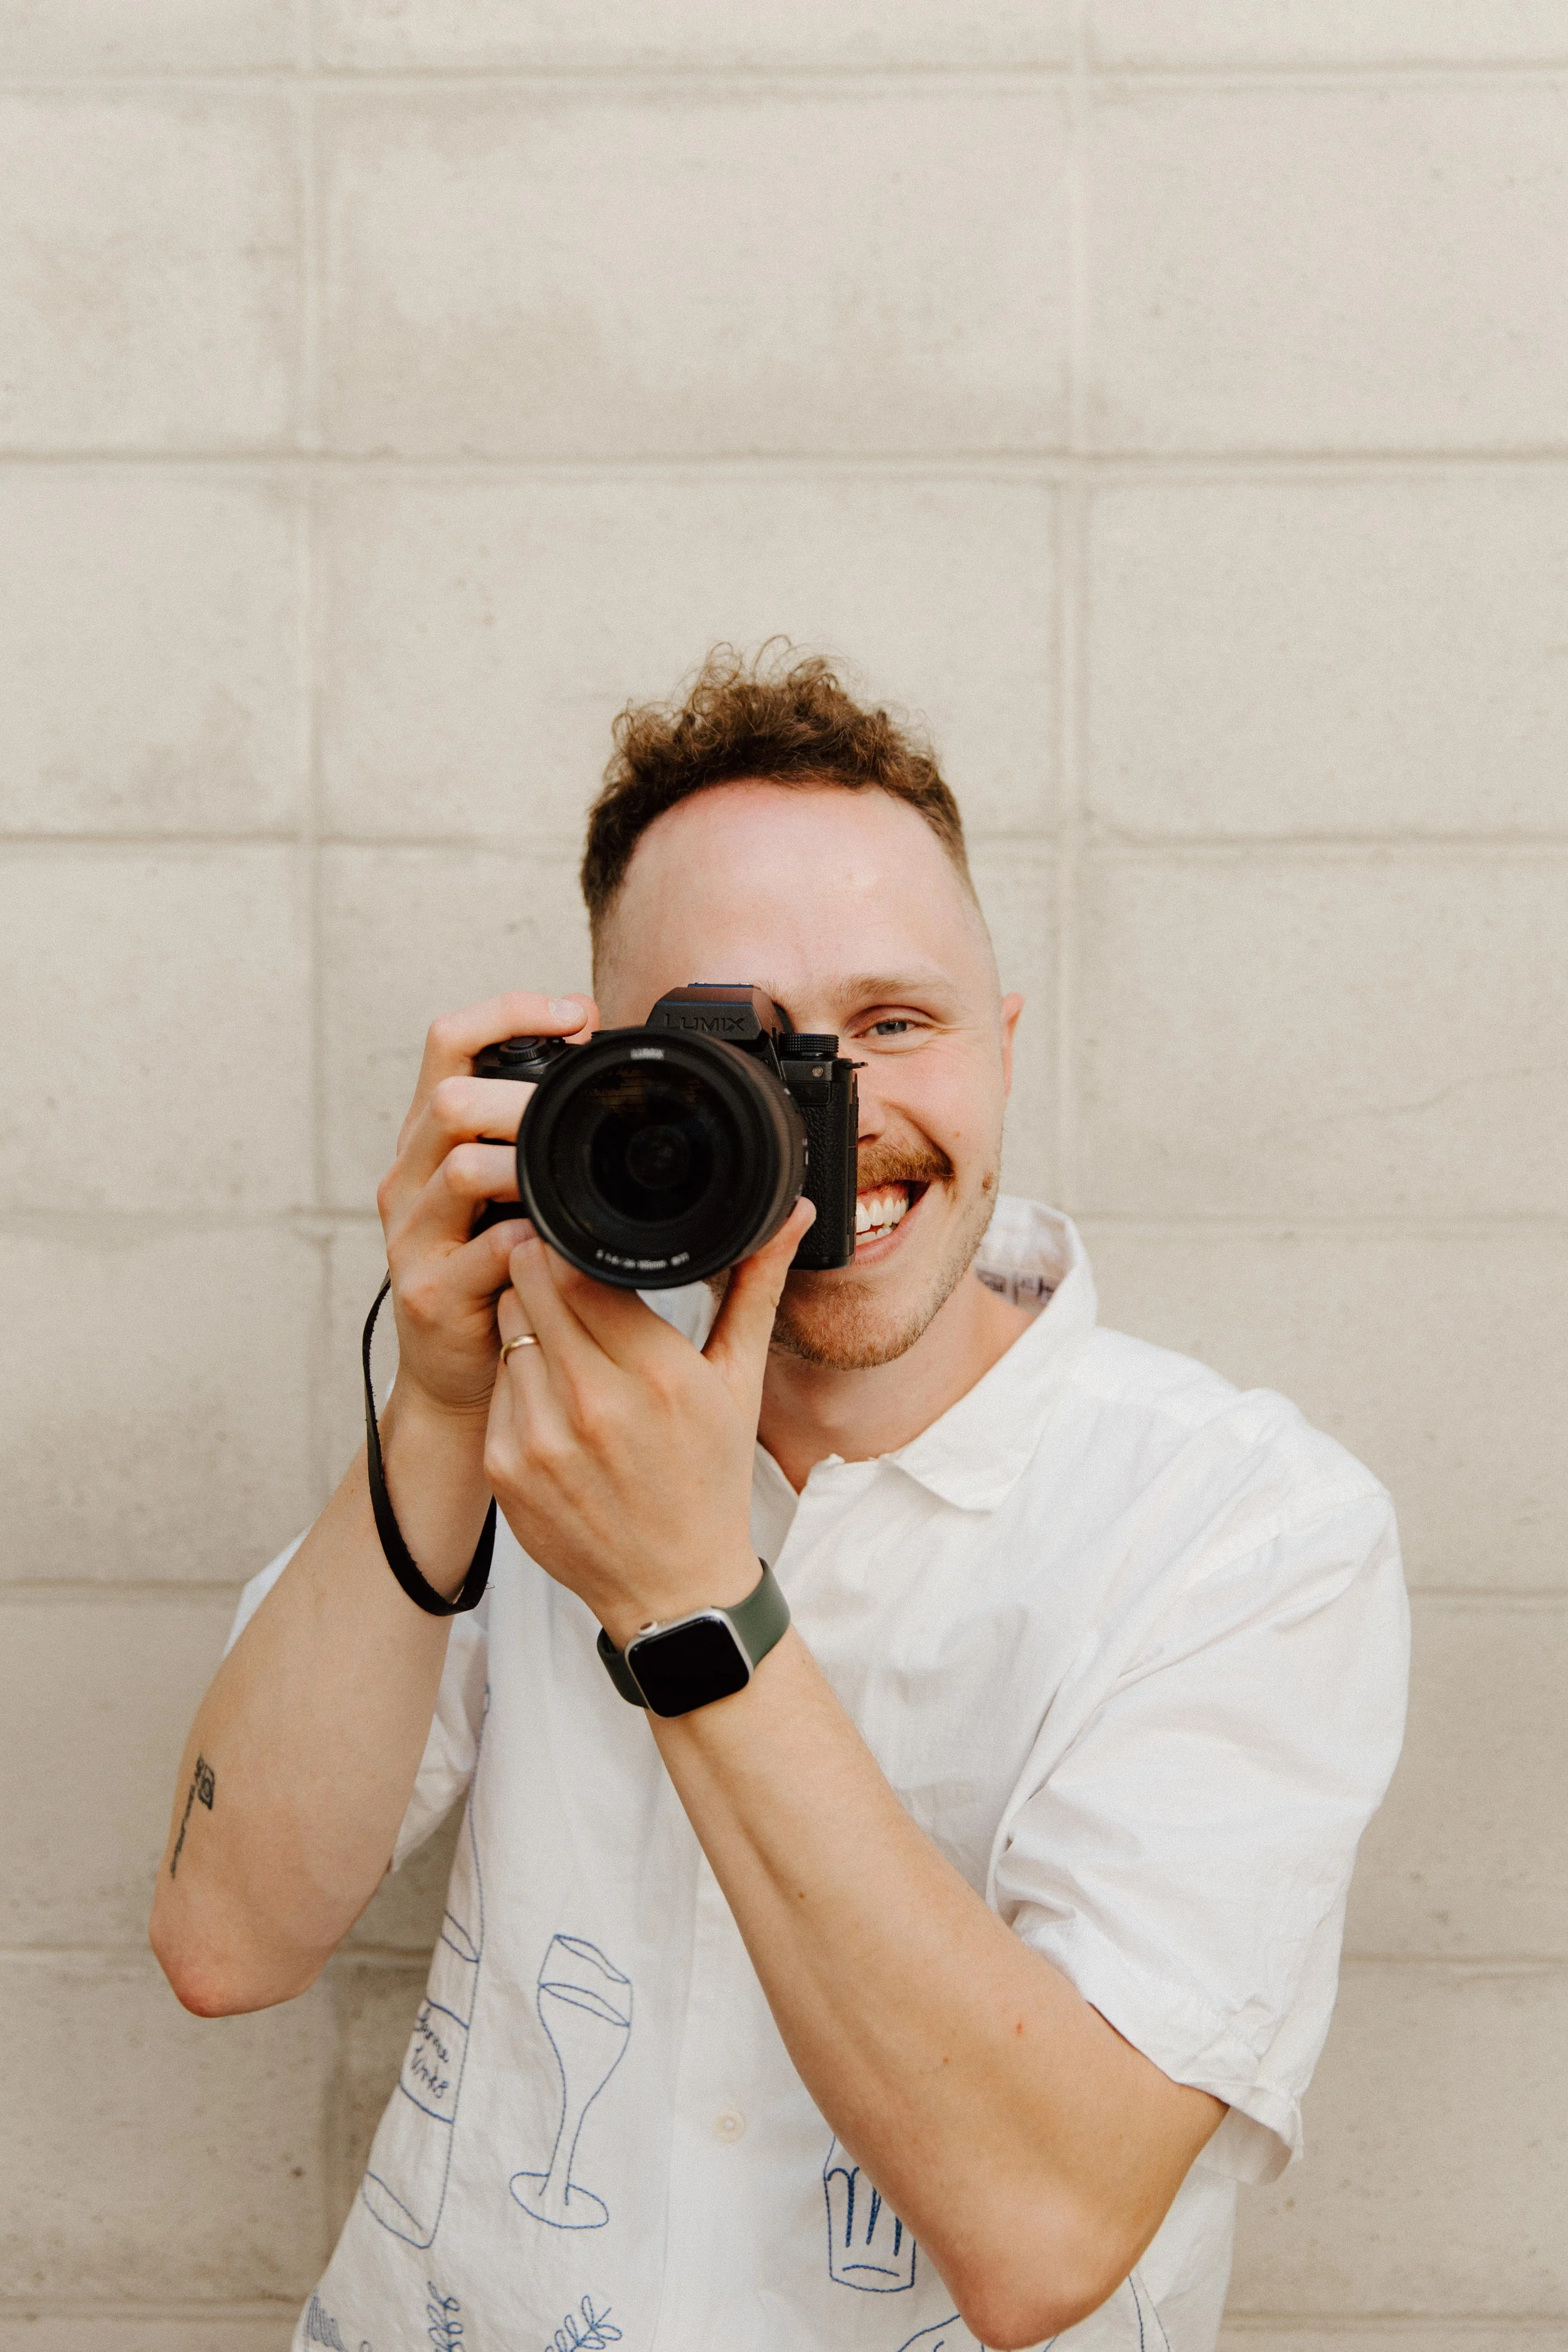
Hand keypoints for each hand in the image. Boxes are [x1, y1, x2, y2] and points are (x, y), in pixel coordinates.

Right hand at [376, 991, 596, 1422]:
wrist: (459, 1379)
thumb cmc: (495, 1278)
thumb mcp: (506, 1194)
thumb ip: (533, 1138)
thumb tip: (599, 1057)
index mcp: (428, 1142)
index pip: (448, 1043)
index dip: (508, 1012)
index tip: (576, 1012)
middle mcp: (408, 1180)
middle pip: (448, 1099)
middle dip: (522, 1094)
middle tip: (582, 1102)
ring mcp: (412, 1237)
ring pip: (460, 1169)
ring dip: (528, 1163)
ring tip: (574, 1170)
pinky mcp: (430, 1294)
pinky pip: (487, 1252)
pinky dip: (533, 1241)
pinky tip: (564, 1243)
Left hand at [483, 1201, 814, 1645]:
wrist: (673, 1588)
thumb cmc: (710, 1479)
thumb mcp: (739, 1383)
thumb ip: (755, 1287)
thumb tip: (792, 1211)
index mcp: (658, 1375)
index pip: (577, 1269)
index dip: (569, 1245)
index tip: (576, 1238)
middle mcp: (593, 1405)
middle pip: (528, 1287)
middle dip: (540, 1270)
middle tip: (560, 1272)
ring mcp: (540, 1439)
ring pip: (506, 1331)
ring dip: (528, 1323)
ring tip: (567, 1343)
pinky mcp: (505, 1468)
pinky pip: (494, 1387)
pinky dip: (517, 1379)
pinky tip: (553, 1398)